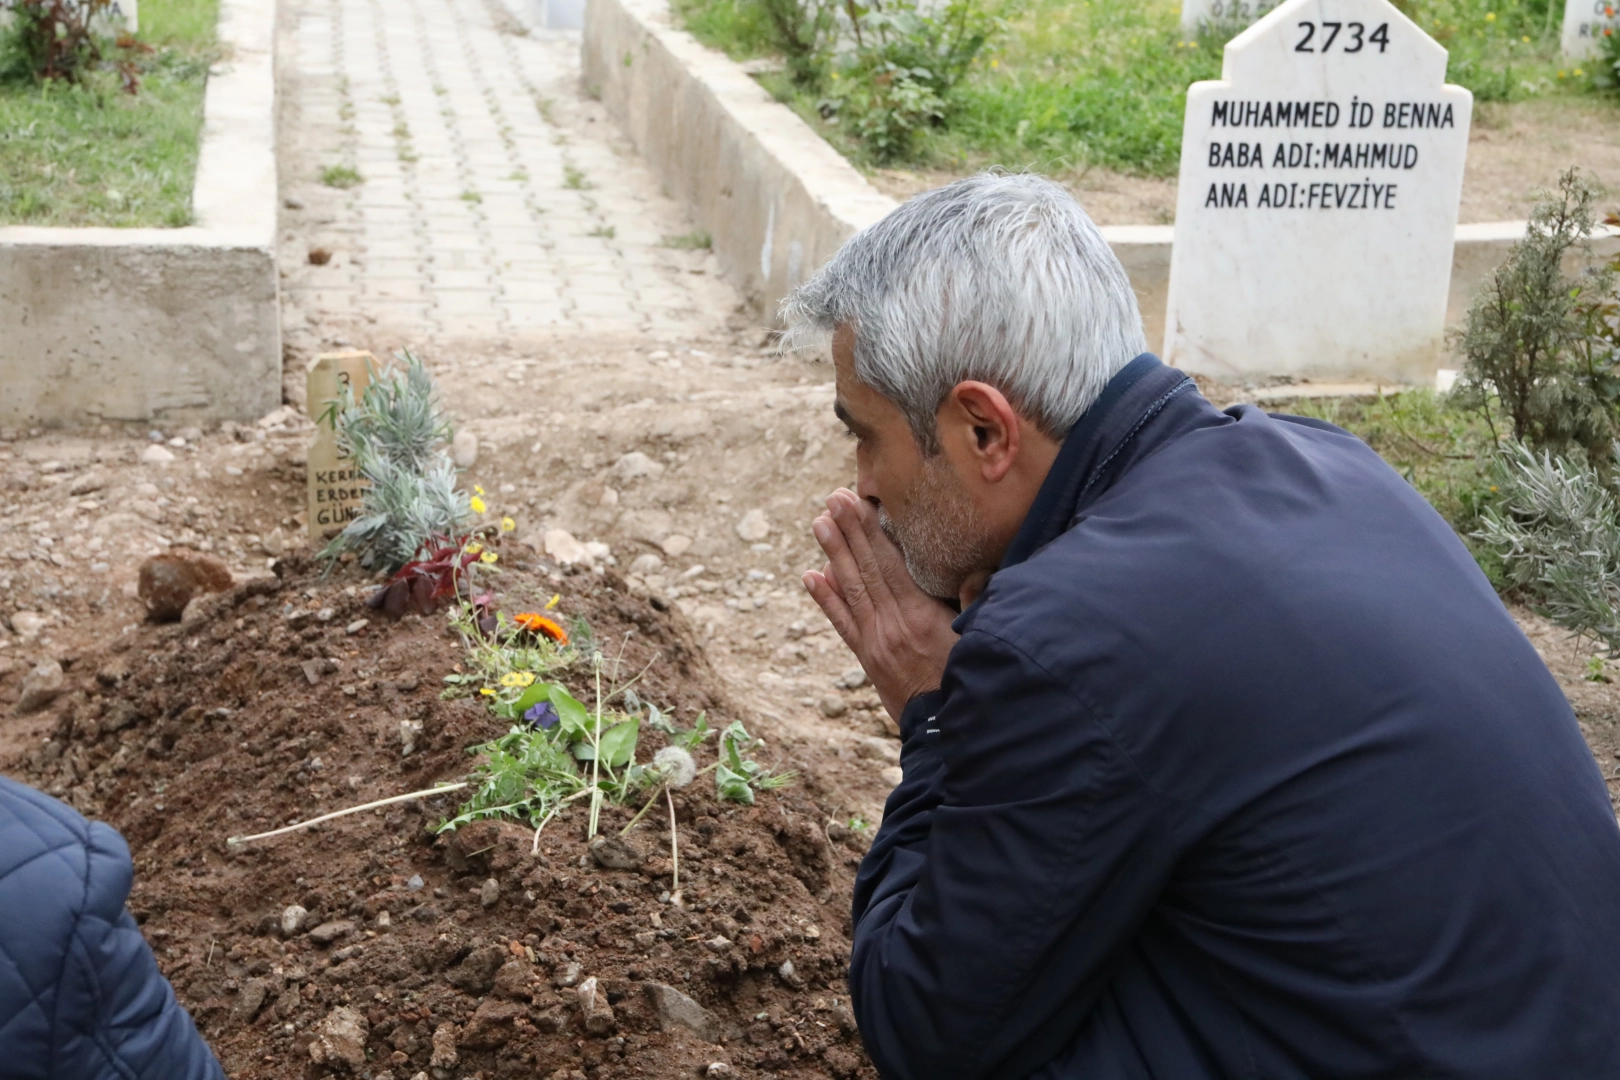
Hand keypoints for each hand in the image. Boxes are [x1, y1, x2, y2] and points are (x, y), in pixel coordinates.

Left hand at [803, 489, 959, 723]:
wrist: (944, 733)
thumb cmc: (969, 684)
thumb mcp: (978, 643)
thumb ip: (975, 606)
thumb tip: (973, 573)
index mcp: (920, 617)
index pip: (890, 565)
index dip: (871, 532)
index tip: (856, 503)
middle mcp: (891, 625)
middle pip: (865, 570)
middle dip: (848, 532)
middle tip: (832, 499)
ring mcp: (875, 642)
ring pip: (850, 590)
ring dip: (833, 554)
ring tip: (819, 523)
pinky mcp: (868, 659)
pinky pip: (843, 623)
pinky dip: (826, 599)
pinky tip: (812, 577)